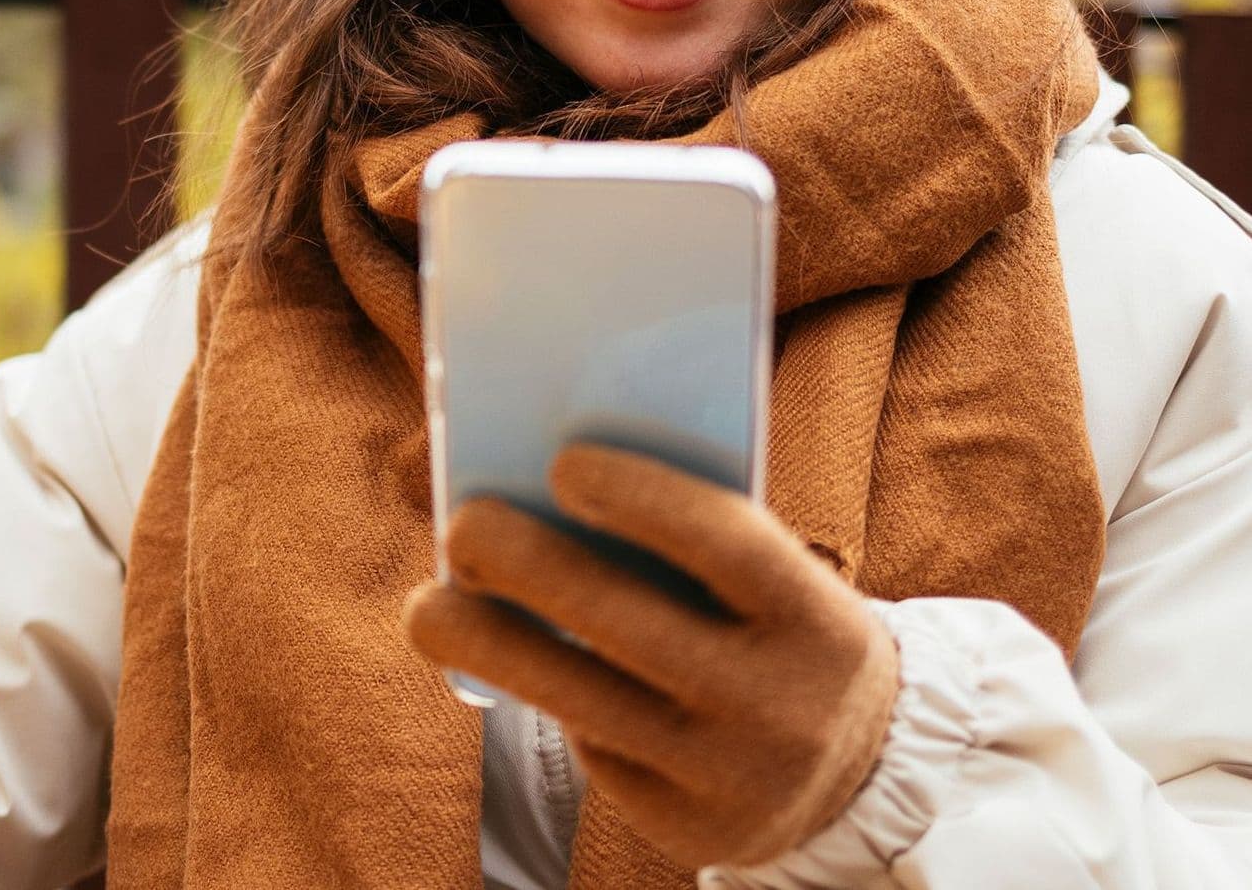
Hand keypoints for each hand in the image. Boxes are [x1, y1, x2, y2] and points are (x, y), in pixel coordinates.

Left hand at [402, 442, 899, 868]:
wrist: (864, 766)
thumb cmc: (781, 626)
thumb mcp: (775, 579)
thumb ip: (689, 537)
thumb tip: (549, 483)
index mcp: (815, 615)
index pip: (726, 543)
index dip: (642, 499)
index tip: (560, 463)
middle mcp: (781, 703)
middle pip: (632, 626)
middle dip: (532, 569)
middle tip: (463, 524)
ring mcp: (734, 777)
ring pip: (587, 703)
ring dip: (491, 646)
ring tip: (428, 609)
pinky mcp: (691, 829)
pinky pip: (598, 755)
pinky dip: (552, 700)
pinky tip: (522, 666)